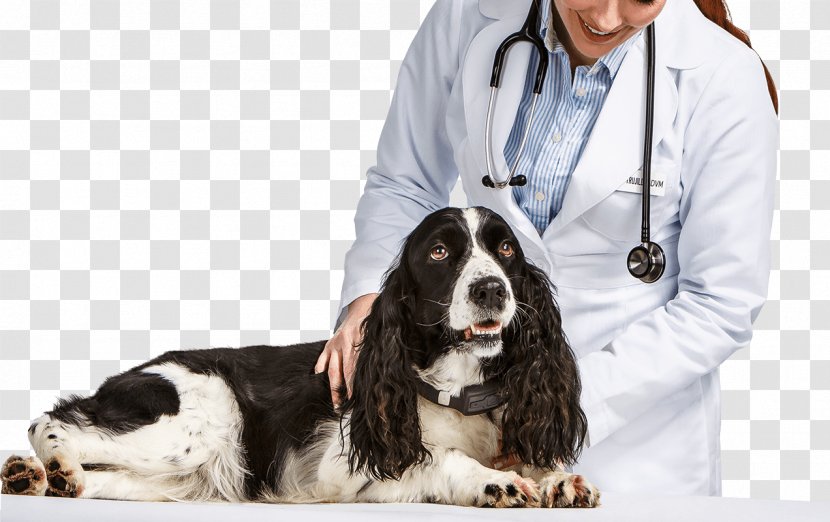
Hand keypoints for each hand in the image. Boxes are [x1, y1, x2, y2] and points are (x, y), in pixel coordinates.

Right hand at [315, 293, 377, 408]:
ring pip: (331, 370)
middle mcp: (345, 342)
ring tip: (336, 404)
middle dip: (346, 391)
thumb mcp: (379, 336)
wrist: (362, 306)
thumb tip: (390, 372)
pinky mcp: (328, 345)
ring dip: (334, 388)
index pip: (357, 367)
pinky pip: (321, 363)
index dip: (357, 384)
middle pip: (345, 371)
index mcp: (360, 340)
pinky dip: (320, 375)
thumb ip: (381, 352)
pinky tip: (321, 386)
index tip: (360, 399)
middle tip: (347, 407)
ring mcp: (334, 344)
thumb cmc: (372, 323)